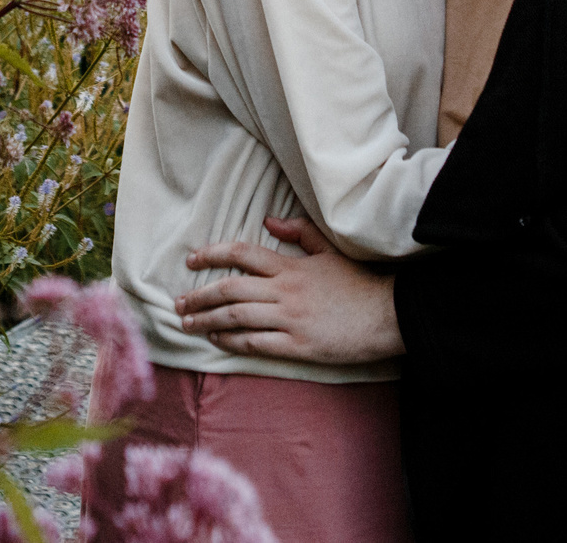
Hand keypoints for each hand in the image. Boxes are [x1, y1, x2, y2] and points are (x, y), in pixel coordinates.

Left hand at [174, 217, 403, 364]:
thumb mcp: (329, 250)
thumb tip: (268, 221)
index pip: (242, 253)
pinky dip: (231, 341)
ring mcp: (290, 319)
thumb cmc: (358, 283)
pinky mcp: (298, 345)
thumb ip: (299, 233)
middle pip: (230, 289)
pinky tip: (217, 340)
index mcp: (291, 266)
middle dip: (199, 295)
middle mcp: (285, 291)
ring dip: (207, 320)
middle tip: (178, 303)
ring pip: (237, 317)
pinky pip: (255, 343)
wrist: (388, 315)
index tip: (192, 260)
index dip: (213, 254)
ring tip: (188, 324)